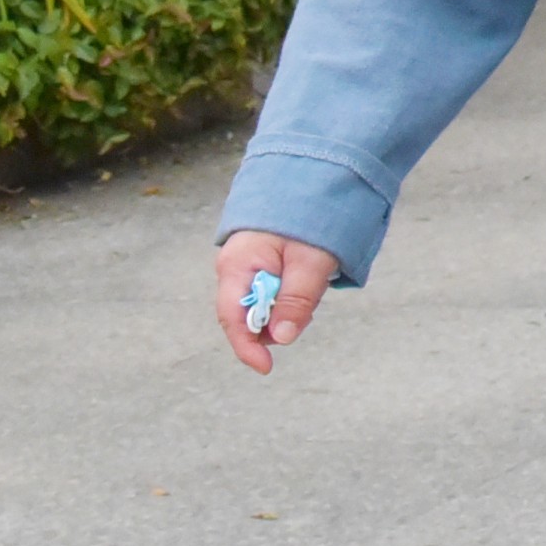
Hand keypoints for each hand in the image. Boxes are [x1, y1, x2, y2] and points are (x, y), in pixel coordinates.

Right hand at [215, 230, 331, 374]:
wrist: (314, 178)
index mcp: (238, 265)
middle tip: (306, 308)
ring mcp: (246, 267)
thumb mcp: (310, 261)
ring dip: (286, 308)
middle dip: (274, 324)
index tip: (266, 366)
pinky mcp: (261, 265)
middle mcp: (235, 268)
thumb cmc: (309, 217)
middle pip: (247, 316)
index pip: (232, 317)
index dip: (246, 346)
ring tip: (311, 285)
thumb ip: (296, 299)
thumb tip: (281, 338)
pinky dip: (289, 296)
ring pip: (263, 306)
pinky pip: (272, 292)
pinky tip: (307, 282)